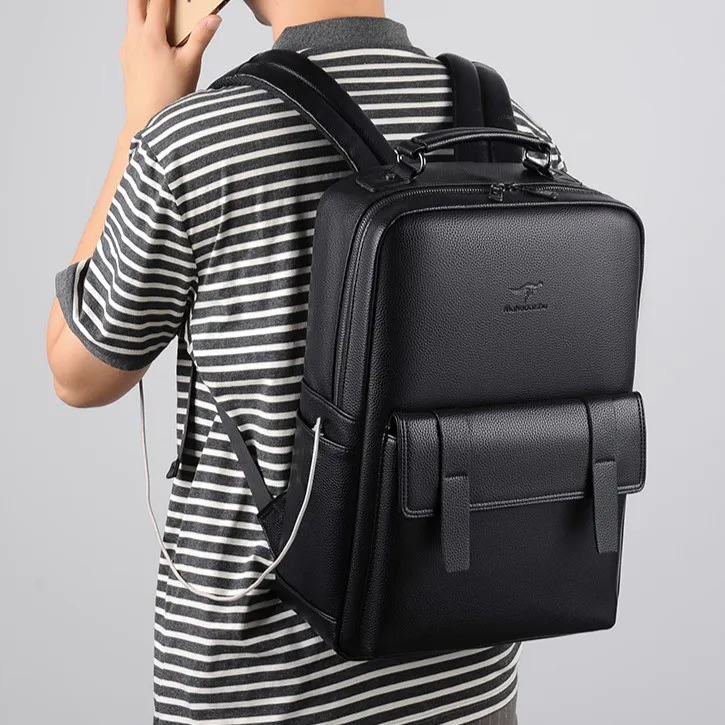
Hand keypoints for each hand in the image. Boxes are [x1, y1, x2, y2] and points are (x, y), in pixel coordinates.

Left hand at [121, 0, 221, 137]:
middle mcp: (134, 38)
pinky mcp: (125, 59)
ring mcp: (127, 48)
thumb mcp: (190, 65)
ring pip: (132, 18)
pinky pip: (131, 35)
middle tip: (163, 1)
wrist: (146, 120)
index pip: (157, 1)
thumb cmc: (169, 96)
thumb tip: (214, 18)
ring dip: (144, 10)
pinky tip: (154, 40)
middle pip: (136, 1)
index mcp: (151, 36)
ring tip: (161, 16)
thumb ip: (201, 38)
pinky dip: (141, 29)